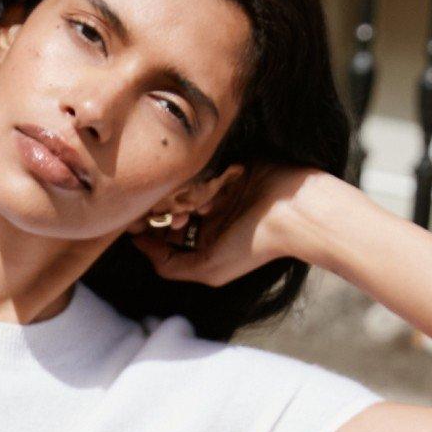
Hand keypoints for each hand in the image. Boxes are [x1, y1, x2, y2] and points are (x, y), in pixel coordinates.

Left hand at [126, 163, 331, 286]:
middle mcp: (209, 211)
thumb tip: (137, 242)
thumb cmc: (254, 245)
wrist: (294, 211)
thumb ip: (168, 263)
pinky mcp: (227, 164)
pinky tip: (205, 183)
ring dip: (181, 190)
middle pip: (169, 203)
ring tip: (193, 201)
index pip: (164, 229)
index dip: (149, 227)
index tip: (140, 223)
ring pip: (182, 183)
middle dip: (163, 207)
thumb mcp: (206, 269)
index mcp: (204, 236)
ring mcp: (218, 186)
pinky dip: (198, 173)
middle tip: (169, 211)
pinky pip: (201, 163)